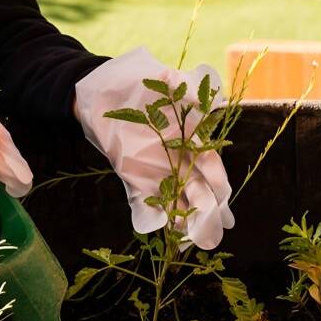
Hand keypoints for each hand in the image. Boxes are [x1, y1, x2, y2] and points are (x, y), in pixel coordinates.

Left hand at [74, 48, 233, 249]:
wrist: (98, 91)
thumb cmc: (133, 79)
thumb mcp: (161, 78)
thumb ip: (186, 88)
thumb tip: (213, 95)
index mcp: (189, 135)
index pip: (209, 164)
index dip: (218, 184)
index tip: (223, 200)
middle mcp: (177, 156)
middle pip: (197, 188)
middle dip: (207, 212)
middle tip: (214, 236)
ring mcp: (156, 168)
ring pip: (177, 199)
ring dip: (185, 220)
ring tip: (192, 242)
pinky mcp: (133, 176)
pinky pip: (147, 200)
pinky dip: (156, 217)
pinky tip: (165, 233)